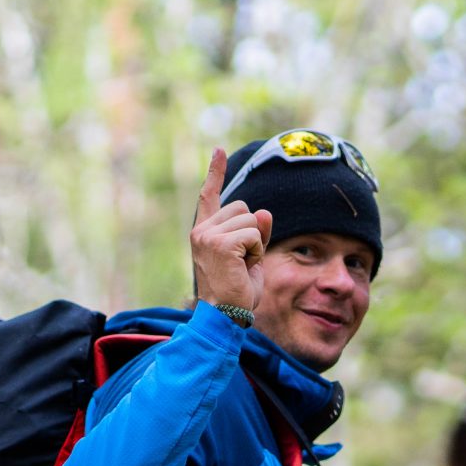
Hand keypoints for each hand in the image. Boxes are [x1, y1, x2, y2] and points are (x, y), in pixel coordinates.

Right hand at [191, 147, 275, 315]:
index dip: (216, 173)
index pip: (210, 197)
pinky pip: (254, 234)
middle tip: (242, 262)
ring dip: (255, 244)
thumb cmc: (238, 292)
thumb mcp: (251, 257)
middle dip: (252, 232)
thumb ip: (256, 233)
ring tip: (242, 267)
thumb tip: (264, 213)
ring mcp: (207, 235)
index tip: (219, 150)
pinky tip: (243, 267)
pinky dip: (256, 251)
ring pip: (251, 220)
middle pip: (243, 207)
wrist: (226, 315)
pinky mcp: (219, 243)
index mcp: (205, 232)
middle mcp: (201, 230)